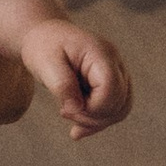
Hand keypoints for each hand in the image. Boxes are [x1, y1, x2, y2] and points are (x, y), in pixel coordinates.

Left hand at [22, 19, 131, 138]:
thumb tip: (76, 109)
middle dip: (92, 116)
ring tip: (69, 116)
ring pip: (121, 109)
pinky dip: (97, 120)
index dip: (92, 108)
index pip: (111, 90)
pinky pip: (115, 108)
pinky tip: (77, 129)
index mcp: (101, 53)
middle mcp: (115, 62)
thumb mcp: (45, 64)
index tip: (65, 109)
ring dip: (96, 121)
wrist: (44, 36)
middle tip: (63, 112)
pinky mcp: (113, 83)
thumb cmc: (43, 46)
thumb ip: (62, 85)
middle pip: (119, 103)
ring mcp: (117, 72)